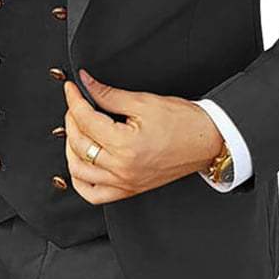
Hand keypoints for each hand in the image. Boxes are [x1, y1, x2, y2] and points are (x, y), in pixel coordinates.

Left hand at [63, 69, 222, 204]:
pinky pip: (93, 194)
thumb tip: (86, 84)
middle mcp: (122, 168)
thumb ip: (109, 95)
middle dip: (71, 119)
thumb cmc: (183, 122)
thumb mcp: (144, 102)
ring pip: (79, 171)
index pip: (86, 120)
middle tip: (76, 103)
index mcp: (126, 145)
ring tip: (77, 129)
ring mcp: (124, 182)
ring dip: (71, 148)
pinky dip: (80, 179)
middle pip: (79, 144)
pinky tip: (81, 161)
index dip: (74, 100)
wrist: (207, 141)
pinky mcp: (129, 189)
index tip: (72, 88)